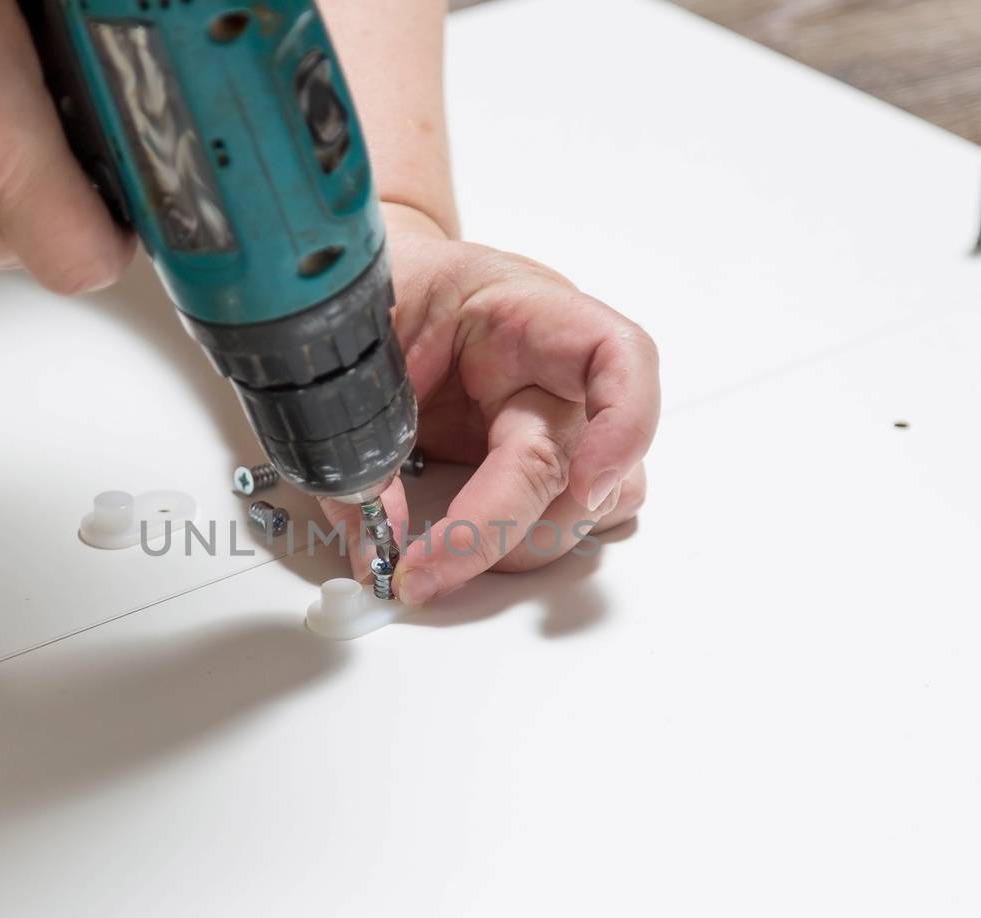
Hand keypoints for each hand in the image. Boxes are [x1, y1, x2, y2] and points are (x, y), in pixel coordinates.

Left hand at [323, 204, 659, 604]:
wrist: (367, 284)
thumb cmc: (382, 293)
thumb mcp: (357, 342)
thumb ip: (359, 434)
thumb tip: (373, 543)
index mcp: (523, 313)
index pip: (614, 355)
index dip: (623, 423)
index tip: (585, 485)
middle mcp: (552, 374)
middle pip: (577, 462)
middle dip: (505, 527)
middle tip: (424, 568)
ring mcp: (547, 424)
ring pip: (591, 505)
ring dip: (525, 546)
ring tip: (441, 562)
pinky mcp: (528, 464)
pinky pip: (562, 517)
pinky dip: (521, 546)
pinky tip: (460, 550)